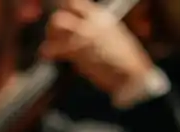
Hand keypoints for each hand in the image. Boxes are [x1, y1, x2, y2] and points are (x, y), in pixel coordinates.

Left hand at [39, 0, 155, 100]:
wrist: (132, 75)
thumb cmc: (125, 60)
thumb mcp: (114, 36)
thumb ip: (97, 30)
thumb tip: (83, 31)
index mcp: (101, 17)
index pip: (76, 4)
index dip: (65, 9)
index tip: (61, 18)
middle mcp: (91, 21)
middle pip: (62, 13)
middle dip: (54, 24)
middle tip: (54, 36)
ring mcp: (84, 34)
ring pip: (57, 24)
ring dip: (50, 35)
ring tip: (51, 46)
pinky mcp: (77, 51)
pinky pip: (55, 47)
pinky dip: (48, 51)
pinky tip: (47, 55)